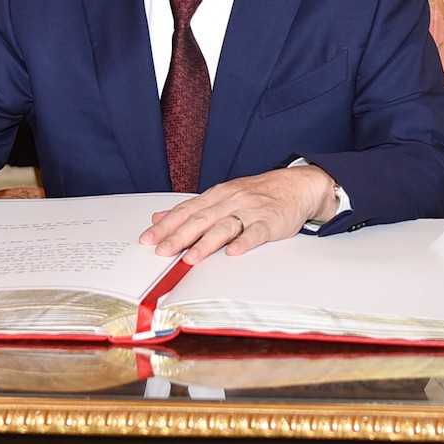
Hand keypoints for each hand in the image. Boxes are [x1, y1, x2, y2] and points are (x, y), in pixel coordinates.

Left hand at [139, 165, 336, 263]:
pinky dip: (244, 242)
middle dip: (179, 236)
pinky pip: (256, 232)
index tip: (148, 239)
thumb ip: (191, 208)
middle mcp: (230, 201)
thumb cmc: (257, 194)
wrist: (295, 186)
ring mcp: (251, 210)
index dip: (166, 225)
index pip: (186, 210)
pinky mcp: (270, 222)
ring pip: (224, 226)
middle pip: (201, 219)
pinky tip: (233, 252)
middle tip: (161, 251)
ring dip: (206, 243)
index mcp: (216, 195)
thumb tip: (159, 217)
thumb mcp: (221, 196)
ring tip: (190, 257)